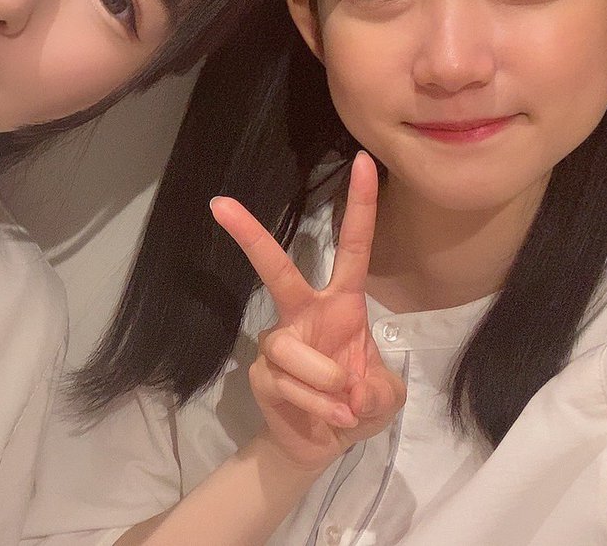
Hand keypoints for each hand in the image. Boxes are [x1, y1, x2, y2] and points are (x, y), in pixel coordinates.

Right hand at [210, 151, 405, 468]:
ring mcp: (278, 341)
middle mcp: (305, 313)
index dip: (360, 206)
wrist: (321, 444)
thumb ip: (377, 389)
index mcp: (342, 303)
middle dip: (250, 236)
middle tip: (221, 204)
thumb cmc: (356, 403)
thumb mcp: (385, 397)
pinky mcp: (260, 372)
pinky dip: (316, 407)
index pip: (354, 248)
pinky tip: (328, 420)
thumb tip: (347, 389)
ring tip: (343, 407)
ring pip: (291, 347)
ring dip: (324, 382)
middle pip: (278, 269)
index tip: (364, 162)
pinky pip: (287, 383)